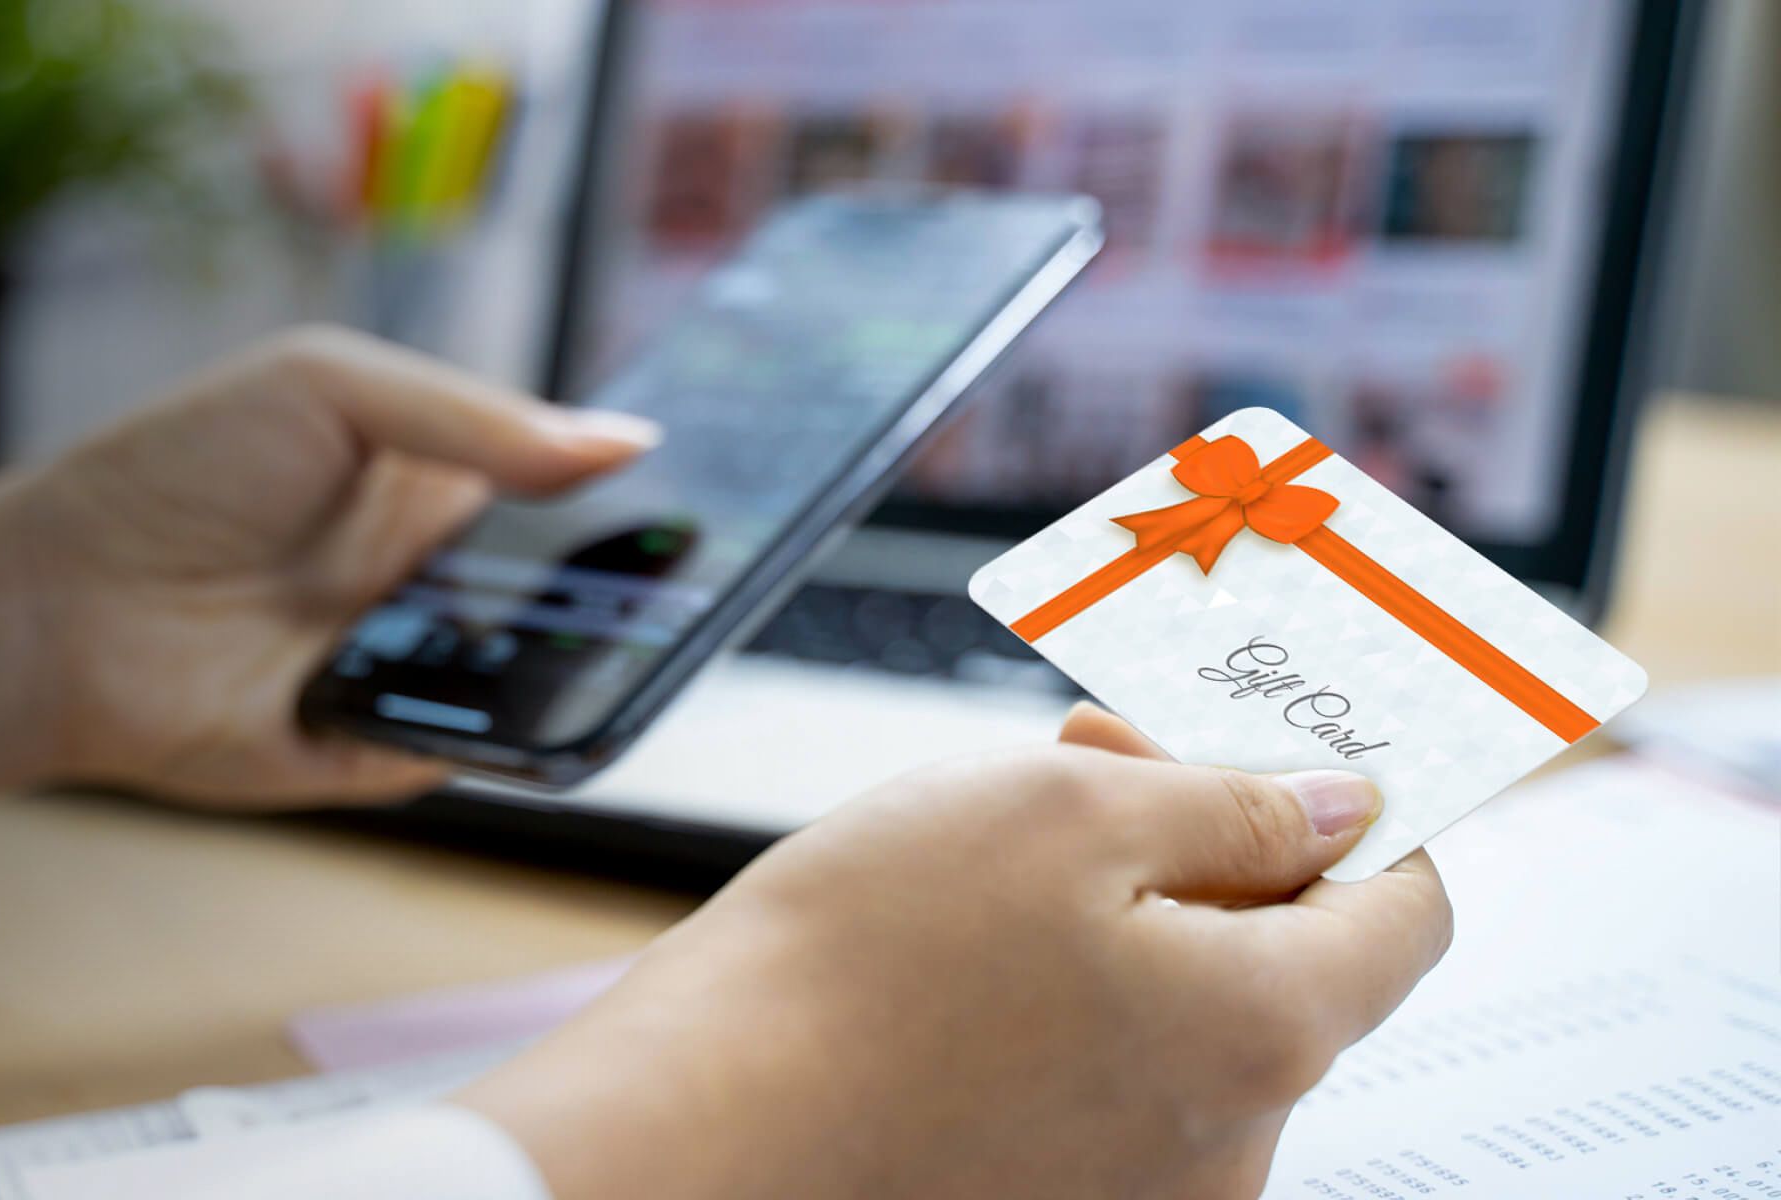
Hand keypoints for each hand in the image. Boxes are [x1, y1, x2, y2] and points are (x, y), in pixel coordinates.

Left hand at [0, 325, 657, 805]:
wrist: (55, 604)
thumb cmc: (175, 470)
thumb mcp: (331, 388)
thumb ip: (477, 417)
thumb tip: (627, 439)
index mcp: (430, 482)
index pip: (564, 489)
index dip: (636, 490)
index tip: (728, 484)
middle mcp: (433, 579)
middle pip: (573, 588)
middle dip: (641, 579)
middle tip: (714, 564)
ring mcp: (415, 671)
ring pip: (543, 676)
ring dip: (594, 660)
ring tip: (663, 631)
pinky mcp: (383, 754)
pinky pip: (482, 753)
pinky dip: (523, 738)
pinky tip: (565, 705)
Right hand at [459, 703, 1451, 1199]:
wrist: (697, 1132)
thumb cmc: (857, 969)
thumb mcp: (1059, 814)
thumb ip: (1231, 804)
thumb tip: (1338, 805)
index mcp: (1267, 1028)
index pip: (1407, 912)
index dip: (1359, 807)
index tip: (1281, 746)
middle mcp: (1234, 1144)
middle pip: (1288, 963)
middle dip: (1210, 838)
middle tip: (1087, 753)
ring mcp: (1141, 1197)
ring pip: (1189, 1021)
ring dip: (1133, 917)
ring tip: (995, 856)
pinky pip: (1111, 1088)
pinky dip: (1073, 1005)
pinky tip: (964, 958)